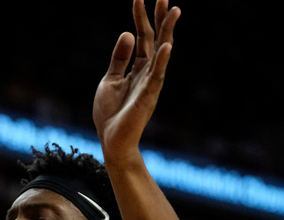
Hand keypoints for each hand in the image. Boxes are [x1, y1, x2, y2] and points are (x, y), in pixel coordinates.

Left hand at [94, 0, 179, 164]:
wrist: (111, 141)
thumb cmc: (111, 114)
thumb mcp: (109, 80)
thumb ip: (119, 58)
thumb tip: (128, 32)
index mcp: (138, 68)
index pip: (143, 37)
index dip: (141, 18)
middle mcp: (147, 72)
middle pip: (156, 39)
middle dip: (160, 18)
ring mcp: (150, 83)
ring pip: (161, 52)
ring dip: (167, 31)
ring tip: (174, 10)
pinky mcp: (148, 96)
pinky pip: (156, 75)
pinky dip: (161, 60)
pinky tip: (166, 45)